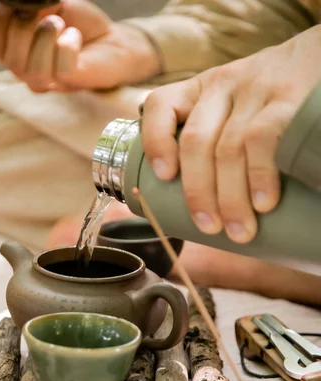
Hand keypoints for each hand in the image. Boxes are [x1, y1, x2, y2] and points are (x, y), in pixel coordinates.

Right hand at [0, 0, 159, 91]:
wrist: (112, 40)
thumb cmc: (79, 24)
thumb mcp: (49, 6)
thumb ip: (31, 4)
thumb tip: (19, 2)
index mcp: (19, 55)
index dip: (2, 21)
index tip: (23, 5)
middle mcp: (30, 73)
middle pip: (11, 60)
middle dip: (23, 29)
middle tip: (46, 15)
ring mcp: (51, 82)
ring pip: (33, 72)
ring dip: (44, 38)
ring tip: (60, 24)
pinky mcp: (73, 82)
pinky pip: (61, 70)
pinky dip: (67, 46)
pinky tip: (75, 37)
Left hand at [141, 26, 320, 243]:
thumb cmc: (275, 99)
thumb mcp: (238, 106)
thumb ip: (218, 140)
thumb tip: (210, 210)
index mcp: (202, 90)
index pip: (161, 104)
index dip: (155, 142)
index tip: (164, 177)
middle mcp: (224, 86)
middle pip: (196, 142)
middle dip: (198, 193)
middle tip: (209, 228)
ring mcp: (255, 90)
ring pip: (228, 148)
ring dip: (231, 197)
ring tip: (240, 230)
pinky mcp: (287, 99)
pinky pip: (263, 139)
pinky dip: (259, 176)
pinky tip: (263, 202)